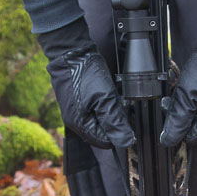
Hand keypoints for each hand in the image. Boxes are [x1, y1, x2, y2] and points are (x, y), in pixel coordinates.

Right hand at [40, 20, 134, 149]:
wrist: (70, 52)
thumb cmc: (85, 73)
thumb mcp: (106, 98)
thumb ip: (116, 122)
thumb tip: (126, 142)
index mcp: (81, 125)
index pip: (106, 142)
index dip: (118, 130)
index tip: (123, 115)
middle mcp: (75, 122)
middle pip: (102, 131)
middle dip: (113, 119)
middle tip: (116, 102)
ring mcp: (74, 112)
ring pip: (99, 120)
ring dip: (108, 110)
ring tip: (109, 94)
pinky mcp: (76, 102)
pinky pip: (93, 110)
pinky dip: (101, 103)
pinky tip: (102, 91)